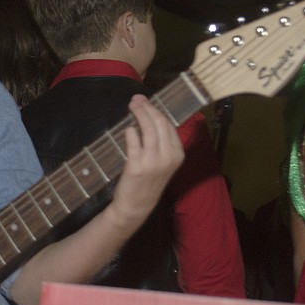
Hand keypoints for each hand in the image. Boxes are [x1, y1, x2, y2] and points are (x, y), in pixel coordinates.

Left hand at [110, 94, 183, 225]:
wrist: (136, 205)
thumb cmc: (148, 181)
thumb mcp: (163, 162)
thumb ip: (160, 142)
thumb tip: (150, 116)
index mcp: (177, 154)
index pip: (168, 126)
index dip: (157, 111)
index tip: (147, 102)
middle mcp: (168, 157)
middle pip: (159, 124)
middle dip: (148, 108)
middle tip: (136, 99)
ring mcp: (153, 162)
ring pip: (148, 130)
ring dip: (139, 113)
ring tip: (131, 105)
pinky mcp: (137, 166)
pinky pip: (134, 142)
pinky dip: (130, 132)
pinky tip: (127, 128)